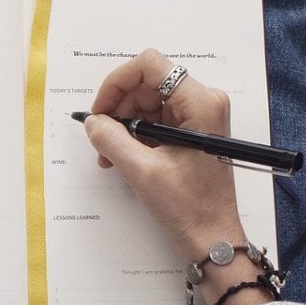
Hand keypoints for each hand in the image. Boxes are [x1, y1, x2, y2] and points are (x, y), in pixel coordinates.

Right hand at [83, 49, 271, 304]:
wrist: (213, 238)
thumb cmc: (188, 208)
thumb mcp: (141, 172)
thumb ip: (111, 139)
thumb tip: (92, 121)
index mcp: (200, 103)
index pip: (150, 65)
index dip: (117, 83)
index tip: (100, 112)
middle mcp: (203, 102)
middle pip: (147, 83)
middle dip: (118, 108)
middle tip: (100, 140)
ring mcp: (199, 116)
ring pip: (148, 102)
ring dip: (123, 124)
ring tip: (109, 156)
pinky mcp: (193, 132)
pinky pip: (156, 119)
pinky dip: (135, 135)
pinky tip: (123, 158)